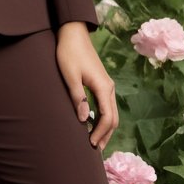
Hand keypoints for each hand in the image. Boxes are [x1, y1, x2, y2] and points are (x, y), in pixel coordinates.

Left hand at [55, 22, 118, 150]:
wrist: (73, 34)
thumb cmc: (69, 53)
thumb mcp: (70, 76)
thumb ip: (77, 97)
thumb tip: (83, 119)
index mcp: (103, 86)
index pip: (108, 117)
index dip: (100, 133)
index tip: (90, 144)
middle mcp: (109, 87)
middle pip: (114, 118)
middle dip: (106, 135)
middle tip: (95, 149)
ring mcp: (107, 85)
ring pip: (112, 112)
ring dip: (105, 128)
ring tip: (95, 141)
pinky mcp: (102, 83)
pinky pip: (107, 105)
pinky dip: (103, 118)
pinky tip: (93, 124)